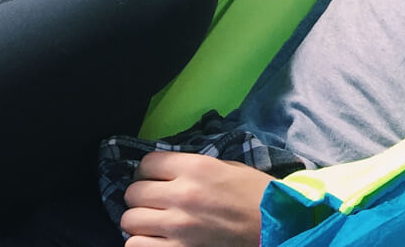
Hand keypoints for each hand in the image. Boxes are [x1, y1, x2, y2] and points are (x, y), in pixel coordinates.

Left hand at [120, 151, 271, 246]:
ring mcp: (177, 226)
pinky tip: (158, 239)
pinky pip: (134, 245)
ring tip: (155, 222)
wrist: (275, 225)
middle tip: (155, 202)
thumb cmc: (255, 194)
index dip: (148, 172)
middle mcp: (182, 194)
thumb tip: (165, 172)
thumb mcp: (228, 168)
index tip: (155, 179)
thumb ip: (194, 169)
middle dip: (142, 196)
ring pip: (129, 220)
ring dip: (141, 221)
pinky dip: (142, 242)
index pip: (146, 164)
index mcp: (196, 168)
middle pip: (133, 192)